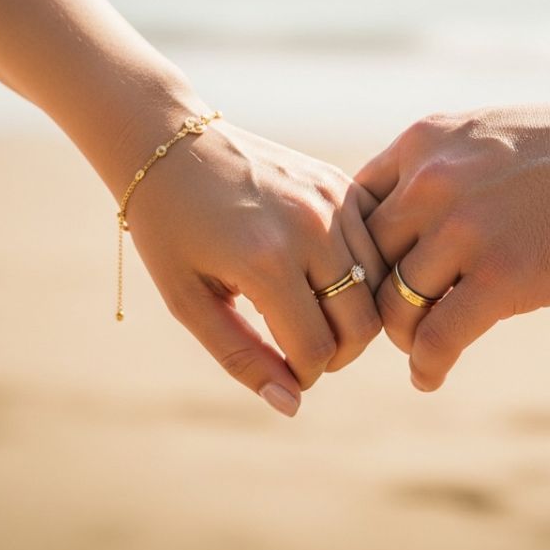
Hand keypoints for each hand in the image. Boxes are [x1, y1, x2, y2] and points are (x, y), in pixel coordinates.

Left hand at [107, 105, 385, 416]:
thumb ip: (241, 357)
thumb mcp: (189, 301)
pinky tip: (326, 275)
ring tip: (313, 312)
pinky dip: (363, 272)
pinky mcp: (343, 183)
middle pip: (363, 325)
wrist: (171, 144)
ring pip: (379, 287)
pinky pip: (378, 246)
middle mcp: (311, 228)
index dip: (301, 375)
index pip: (316, 349)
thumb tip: (293, 405)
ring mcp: (333, 199)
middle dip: (338, 353)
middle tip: (304, 349)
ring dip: (353, 314)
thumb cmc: (170, 230)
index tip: (281, 369)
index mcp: (266, 261)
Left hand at [356, 85, 549, 391]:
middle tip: (388, 325)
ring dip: (403, 335)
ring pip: (395, 304)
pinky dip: (426, 365)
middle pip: (367, 262)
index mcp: (420, 144)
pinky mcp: (502, 277)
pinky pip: (436, 338)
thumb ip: (434, 172)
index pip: (353, 212)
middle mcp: (430, 183)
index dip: (357, 254)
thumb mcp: (481, 136)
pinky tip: (429, 377)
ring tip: (419, 348)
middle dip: (375, 298)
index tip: (371, 280)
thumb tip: (400, 231)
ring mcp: (464, 230)